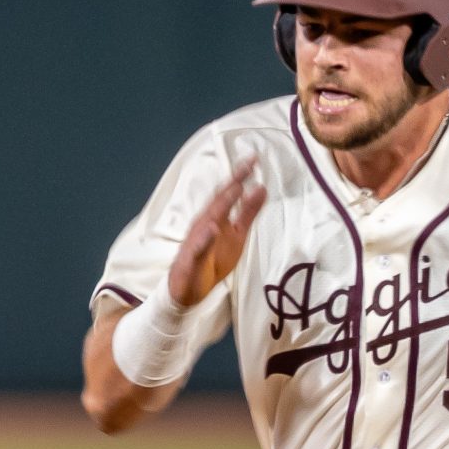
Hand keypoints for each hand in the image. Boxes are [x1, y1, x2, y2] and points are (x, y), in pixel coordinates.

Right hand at [167, 156, 266, 308]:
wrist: (187, 290)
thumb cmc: (212, 259)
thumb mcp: (236, 235)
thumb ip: (248, 212)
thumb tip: (262, 188)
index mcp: (216, 217)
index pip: (228, 193)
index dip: (240, 176)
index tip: (254, 158)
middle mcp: (204, 224)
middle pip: (219, 200)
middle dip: (233, 182)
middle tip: (247, 164)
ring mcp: (196, 240)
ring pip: (208, 220)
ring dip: (221, 204)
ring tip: (235, 188)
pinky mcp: (191, 259)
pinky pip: (198, 249)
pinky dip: (204, 239)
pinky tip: (213, 229)